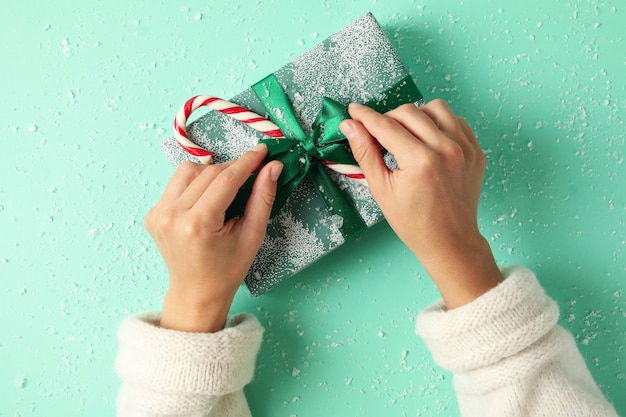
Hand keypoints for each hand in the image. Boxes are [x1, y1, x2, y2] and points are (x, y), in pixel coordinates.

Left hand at [144, 144, 282, 331]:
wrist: (196, 293)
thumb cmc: (227, 269)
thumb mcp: (252, 236)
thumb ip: (263, 198)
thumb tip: (272, 167)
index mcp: (198, 225)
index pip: (225, 179)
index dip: (247, 162)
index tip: (262, 151)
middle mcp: (172, 216)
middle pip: (208, 172)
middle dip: (233, 167)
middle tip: (253, 169)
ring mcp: (158, 214)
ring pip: (188, 171)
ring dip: (211, 172)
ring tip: (228, 187)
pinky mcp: (153, 214)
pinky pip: (176, 184)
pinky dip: (195, 184)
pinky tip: (207, 200)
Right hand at [340, 100, 501, 307]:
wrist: (449, 241)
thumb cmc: (414, 222)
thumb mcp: (381, 189)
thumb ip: (365, 153)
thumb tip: (350, 126)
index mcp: (420, 161)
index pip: (385, 126)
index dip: (365, 116)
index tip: (354, 110)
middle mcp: (446, 149)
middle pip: (408, 112)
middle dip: (388, 118)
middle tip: (378, 133)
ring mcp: (465, 149)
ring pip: (435, 108)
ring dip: (416, 115)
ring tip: (406, 134)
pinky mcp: (475, 151)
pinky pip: (456, 120)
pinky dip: (439, 123)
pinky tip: (428, 139)